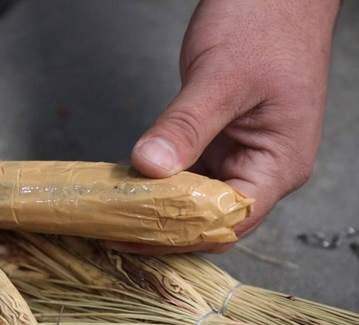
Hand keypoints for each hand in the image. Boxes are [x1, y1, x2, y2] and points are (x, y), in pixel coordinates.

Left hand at [122, 0, 339, 254]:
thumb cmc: (264, 24)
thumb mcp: (220, 77)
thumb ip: (186, 126)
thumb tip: (150, 167)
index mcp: (279, 163)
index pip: (228, 220)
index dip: (180, 234)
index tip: (133, 234)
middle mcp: (263, 168)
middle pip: (210, 218)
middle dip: (163, 228)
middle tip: (112, 230)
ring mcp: (241, 155)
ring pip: (196, 199)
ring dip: (158, 208)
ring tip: (115, 216)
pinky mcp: (220, 141)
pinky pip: (189, 174)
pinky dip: (160, 182)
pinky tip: (131, 187)